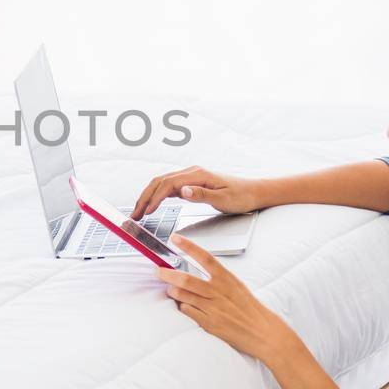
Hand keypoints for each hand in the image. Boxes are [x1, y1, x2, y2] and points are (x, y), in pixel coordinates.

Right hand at [132, 166, 261, 219]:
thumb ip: (202, 195)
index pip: (168, 185)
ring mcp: (191, 177)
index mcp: (197, 175)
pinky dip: (157, 195)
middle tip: (135, 214)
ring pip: (162, 184)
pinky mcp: (192, 183)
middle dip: (145, 197)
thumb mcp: (223, 199)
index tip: (147, 212)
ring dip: (149, 196)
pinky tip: (153, 204)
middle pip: (160, 182)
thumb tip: (182, 191)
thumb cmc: (241, 196)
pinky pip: (169, 187)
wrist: (253, 192)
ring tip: (139, 211)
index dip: (154, 198)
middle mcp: (191, 173)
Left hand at [157, 234, 298, 365]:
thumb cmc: (249, 309)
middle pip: (186, 279)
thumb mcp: (236, 287)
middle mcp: (219, 291)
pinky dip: (182, 307)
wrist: (263, 332)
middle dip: (167, 274)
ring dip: (172, 291)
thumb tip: (196, 274)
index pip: (205, 257)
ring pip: (183, 295)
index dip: (188, 246)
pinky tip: (184, 306)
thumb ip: (217, 280)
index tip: (175, 238)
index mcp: (227, 279)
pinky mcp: (209, 323)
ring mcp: (213, 308)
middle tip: (158, 270)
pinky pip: (187, 311)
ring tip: (170, 289)